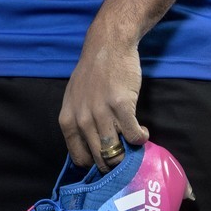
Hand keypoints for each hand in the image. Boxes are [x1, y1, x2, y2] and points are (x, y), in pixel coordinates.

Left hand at [59, 18, 146, 171]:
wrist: (108, 45)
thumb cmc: (92, 73)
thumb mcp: (74, 99)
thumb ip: (79, 123)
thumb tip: (91, 150)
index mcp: (68, 120)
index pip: (80, 158)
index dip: (95, 165)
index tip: (107, 162)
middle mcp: (82, 120)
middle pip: (99, 159)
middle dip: (114, 165)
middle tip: (125, 160)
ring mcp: (101, 113)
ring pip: (116, 152)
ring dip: (129, 155)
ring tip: (134, 146)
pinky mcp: (121, 106)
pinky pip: (133, 135)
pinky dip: (141, 138)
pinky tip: (142, 132)